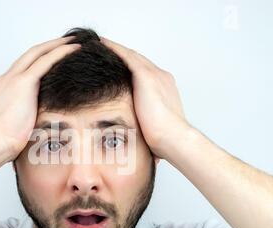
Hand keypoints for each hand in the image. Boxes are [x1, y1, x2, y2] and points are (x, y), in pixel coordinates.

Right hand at [0, 36, 80, 160]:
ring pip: (38, 53)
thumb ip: (26, 116)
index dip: (39, 59)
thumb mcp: (15, 124)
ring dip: (57, 45)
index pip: (24, 66)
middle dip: (49, 46)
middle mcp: (8, 78)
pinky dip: (60, 52)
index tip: (53, 58)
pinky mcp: (23, 82)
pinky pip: (46, 61)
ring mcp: (14, 78)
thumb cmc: (3, 141)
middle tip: (66, 42)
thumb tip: (40, 124)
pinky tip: (74, 49)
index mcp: (4, 87)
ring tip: (73, 42)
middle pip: (31, 54)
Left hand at [100, 37, 190, 159]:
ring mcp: (155, 75)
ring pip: (131, 55)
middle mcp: (161, 77)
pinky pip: (127, 56)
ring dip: (115, 48)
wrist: (172, 137)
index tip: (117, 65)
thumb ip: (143, 122)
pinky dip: (114, 49)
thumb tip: (135, 135)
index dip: (130, 67)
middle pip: (137, 60)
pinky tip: (101, 44)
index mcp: (164, 88)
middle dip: (122, 54)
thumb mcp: (152, 126)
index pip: (144, 72)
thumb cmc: (164, 139)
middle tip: (104, 48)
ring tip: (99, 43)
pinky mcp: (146, 76)